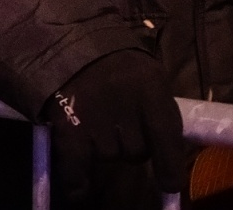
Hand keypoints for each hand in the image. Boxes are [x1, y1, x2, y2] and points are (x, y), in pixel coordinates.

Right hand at [44, 48, 185, 199]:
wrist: (63, 42)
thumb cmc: (114, 62)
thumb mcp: (146, 75)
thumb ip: (158, 108)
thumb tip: (168, 152)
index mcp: (151, 87)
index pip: (168, 137)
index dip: (170, 167)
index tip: (169, 184)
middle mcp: (126, 106)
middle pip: (137, 150)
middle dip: (130, 143)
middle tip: (118, 121)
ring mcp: (96, 119)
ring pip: (110, 156)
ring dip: (105, 147)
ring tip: (94, 120)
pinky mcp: (68, 127)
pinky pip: (77, 166)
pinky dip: (78, 181)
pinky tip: (79, 190)